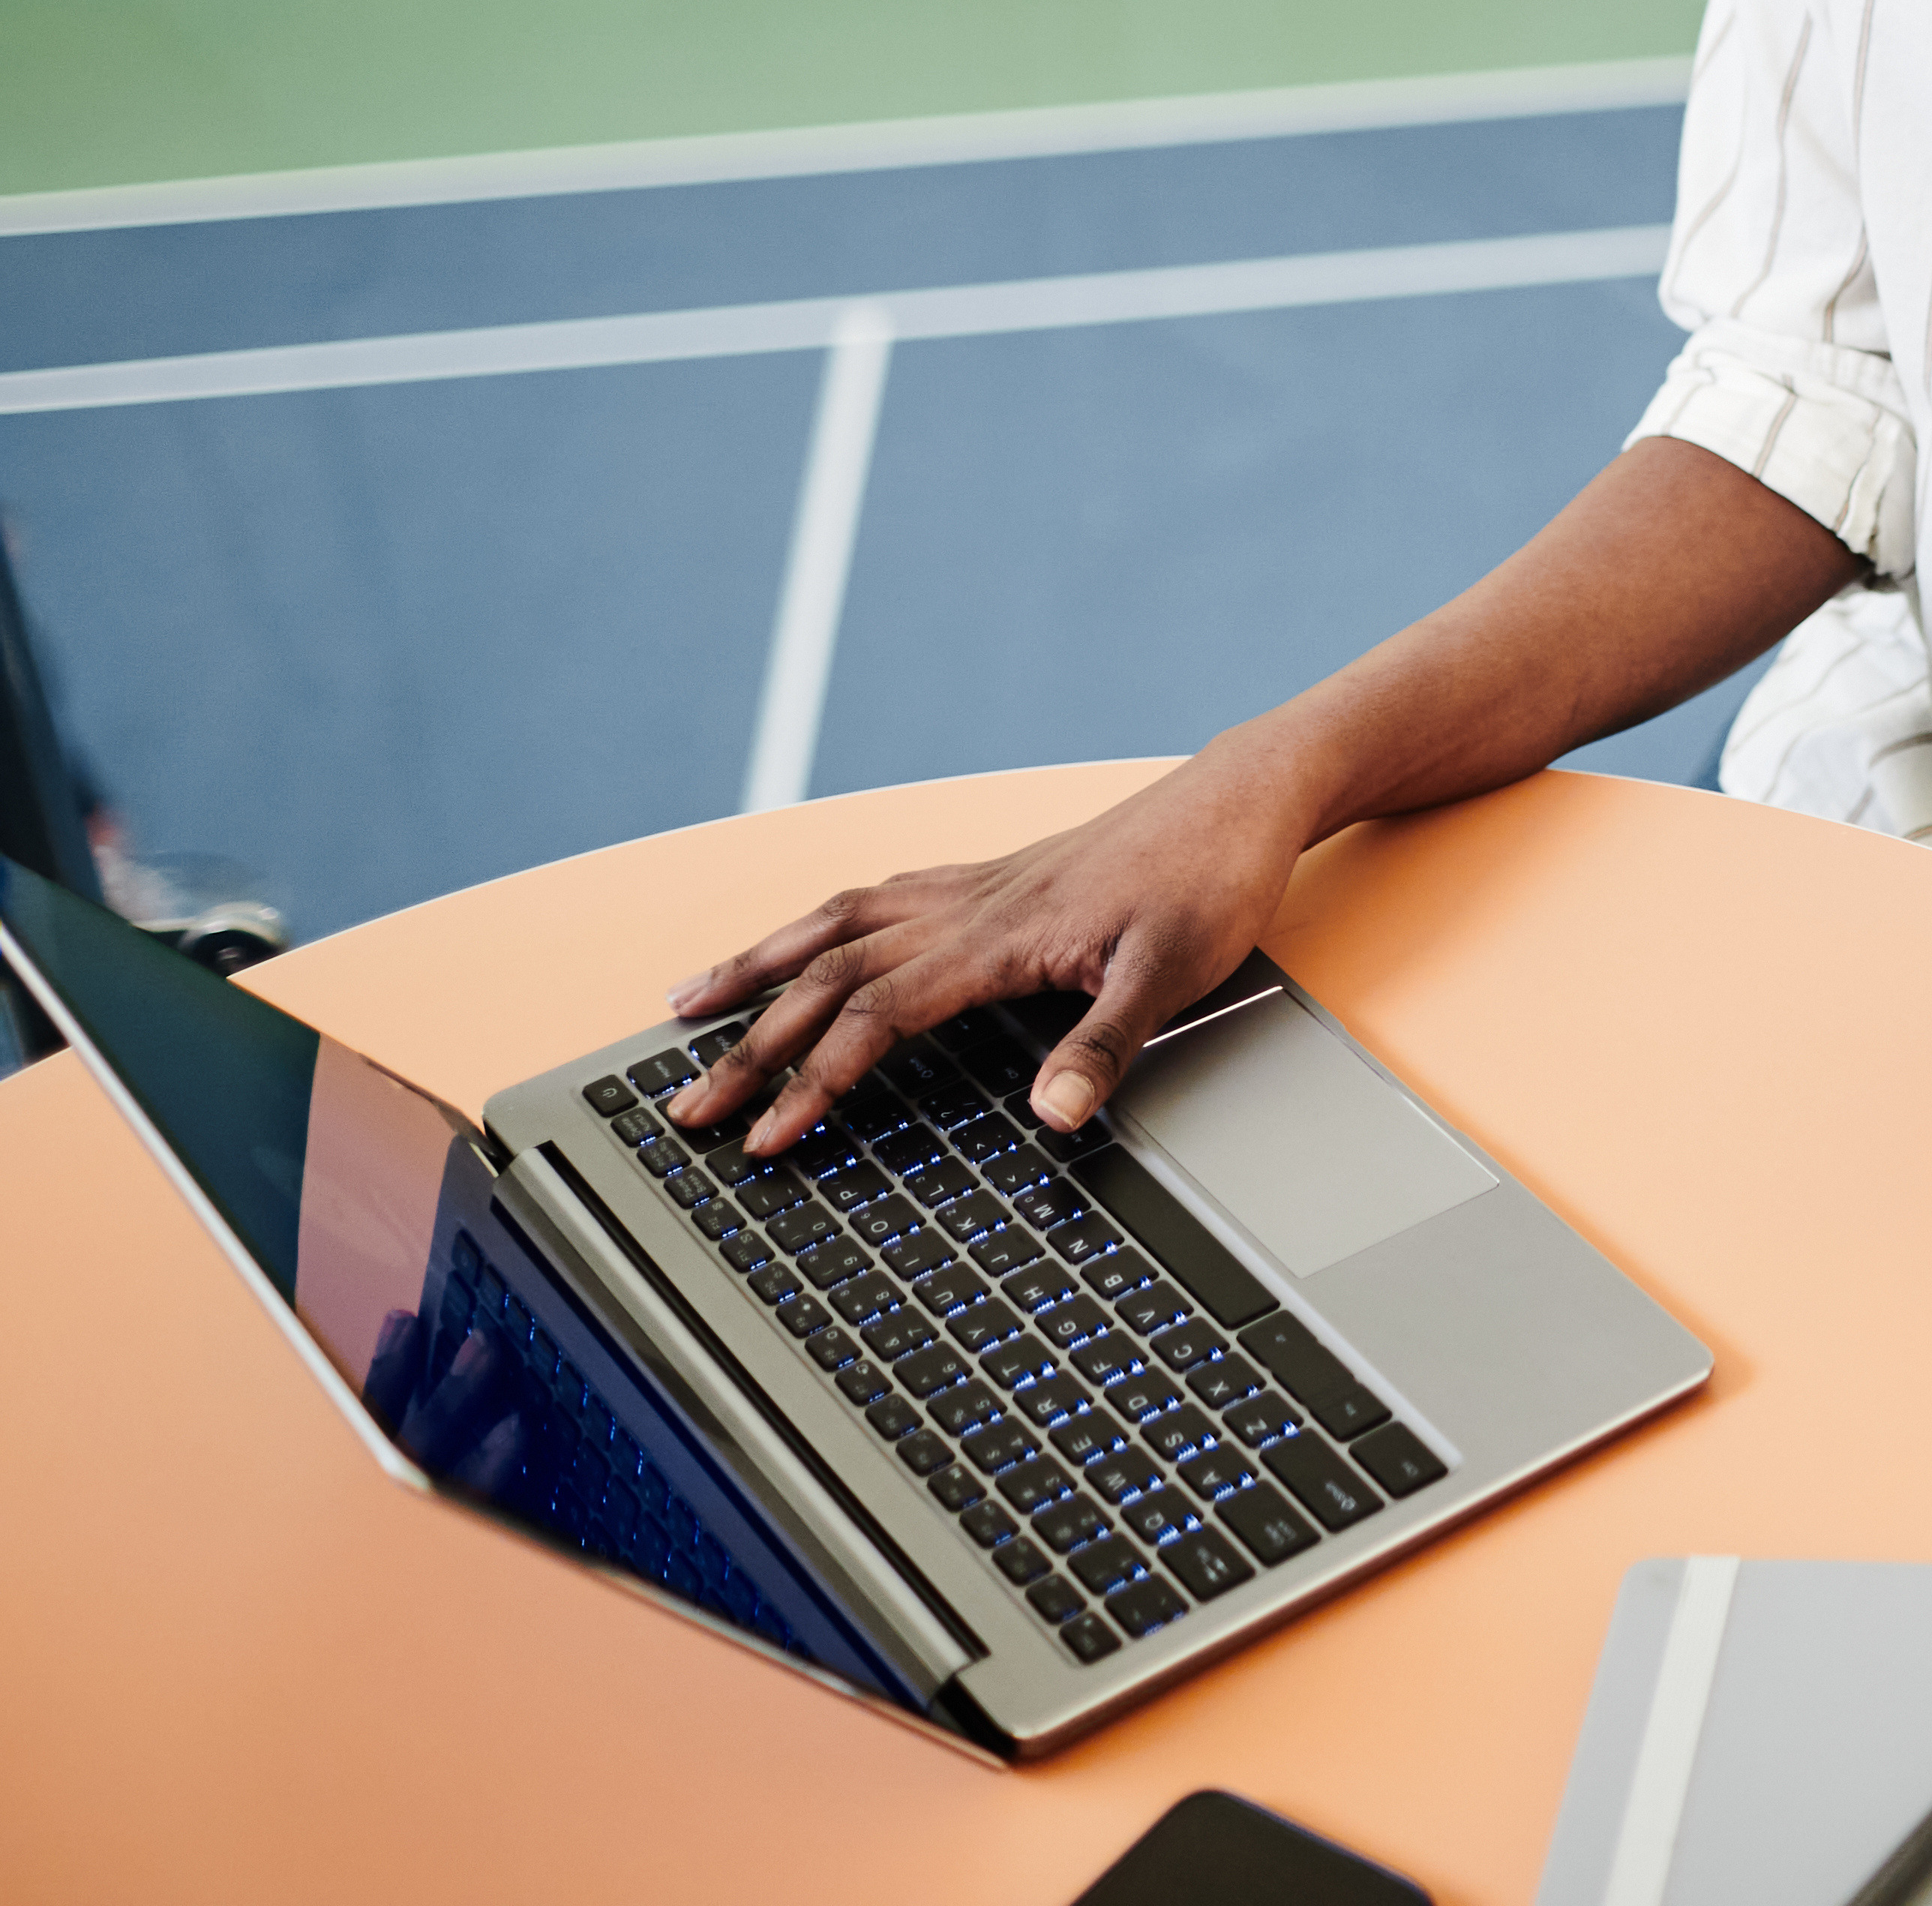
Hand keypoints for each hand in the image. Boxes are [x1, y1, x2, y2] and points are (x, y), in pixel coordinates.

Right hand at [660, 754, 1313, 1153]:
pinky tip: (802, 940)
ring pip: (835, 924)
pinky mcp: (993, 876)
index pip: (875, 1017)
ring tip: (687, 1004)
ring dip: (758, 966)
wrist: (1241, 798)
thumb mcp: (1176, 974)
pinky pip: (877, 896)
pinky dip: (820, 924)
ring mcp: (974, 886)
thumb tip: (1052, 1116)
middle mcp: (967, 907)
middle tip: (685, 1105)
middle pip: (829, 976)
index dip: (813, 1081)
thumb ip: (1107, 1045)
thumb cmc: (1211, 881)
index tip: (764, 1139)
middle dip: (750, 1044)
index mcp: (997, 938)